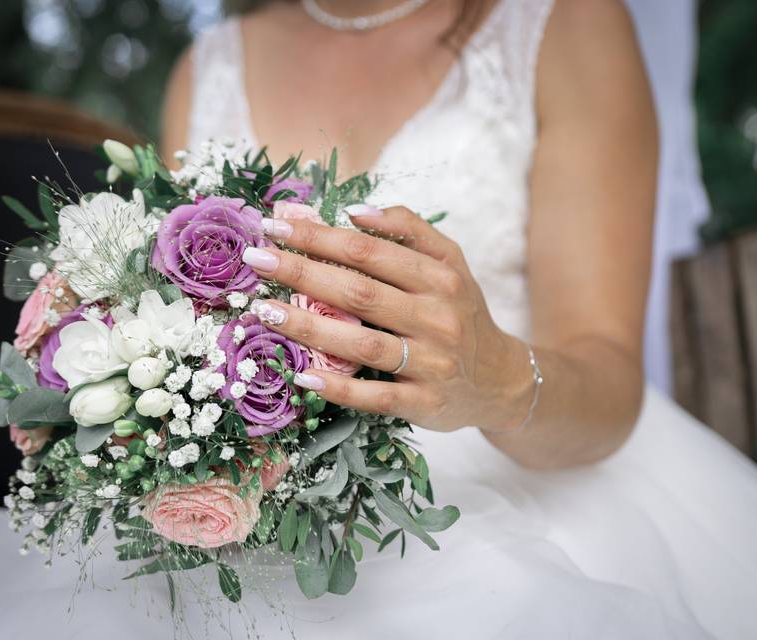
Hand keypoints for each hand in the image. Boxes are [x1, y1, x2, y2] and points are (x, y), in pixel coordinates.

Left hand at [240, 205, 533, 432]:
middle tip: (257, 259)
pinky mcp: (424, 403)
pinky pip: (375, 396)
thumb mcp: (451, 262)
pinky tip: (302, 375)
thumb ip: (411, 229)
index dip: (320, 237)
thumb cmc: (461, 313)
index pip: (369, 251)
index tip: (276, 226)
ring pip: (361, 344)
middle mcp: (437, 317)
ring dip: (309, 327)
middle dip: (302, 272)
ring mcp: (431, 363)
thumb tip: (356, 211)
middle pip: (359, 293)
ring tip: (266, 311)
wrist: (500, 379)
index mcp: (440, 277)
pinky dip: (338, 388)